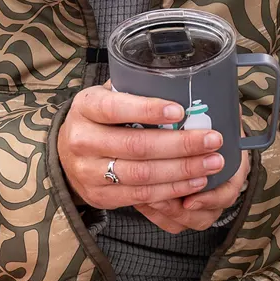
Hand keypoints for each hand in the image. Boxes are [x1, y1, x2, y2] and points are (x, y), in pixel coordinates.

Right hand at [56, 84, 234, 229]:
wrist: (67, 154)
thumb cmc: (100, 118)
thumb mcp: (107, 96)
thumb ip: (134, 91)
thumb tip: (181, 84)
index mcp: (86, 107)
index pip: (115, 108)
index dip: (148, 110)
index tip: (180, 111)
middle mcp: (82, 140)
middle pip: (136, 146)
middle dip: (180, 145)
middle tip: (213, 140)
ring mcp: (88, 172)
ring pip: (142, 174)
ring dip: (183, 170)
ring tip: (212, 162)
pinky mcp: (100, 196)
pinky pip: (141, 196)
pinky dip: (172, 190)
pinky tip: (196, 181)